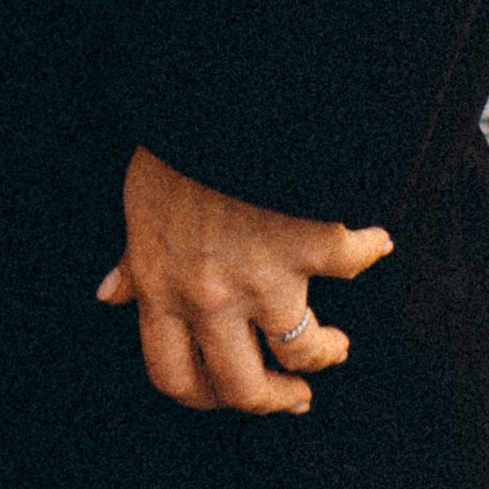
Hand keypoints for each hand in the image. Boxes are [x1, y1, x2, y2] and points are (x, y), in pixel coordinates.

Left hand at [97, 143, 391, 414]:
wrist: (224, 89)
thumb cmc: (176, 140)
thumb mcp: (138, 201)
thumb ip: (132, 256)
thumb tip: (110, 294)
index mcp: (162, 287)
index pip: (174, 376)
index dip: (201, 397)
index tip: (222, 394)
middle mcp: (211, 296)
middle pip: (241, 386)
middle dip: (271, 400)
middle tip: (293, 397)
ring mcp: (265, 276)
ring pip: (301, 351)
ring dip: (322, 354)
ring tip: (335, 347)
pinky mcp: (312, 242)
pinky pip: (353, 260)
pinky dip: (370, 248)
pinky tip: (378, 242)